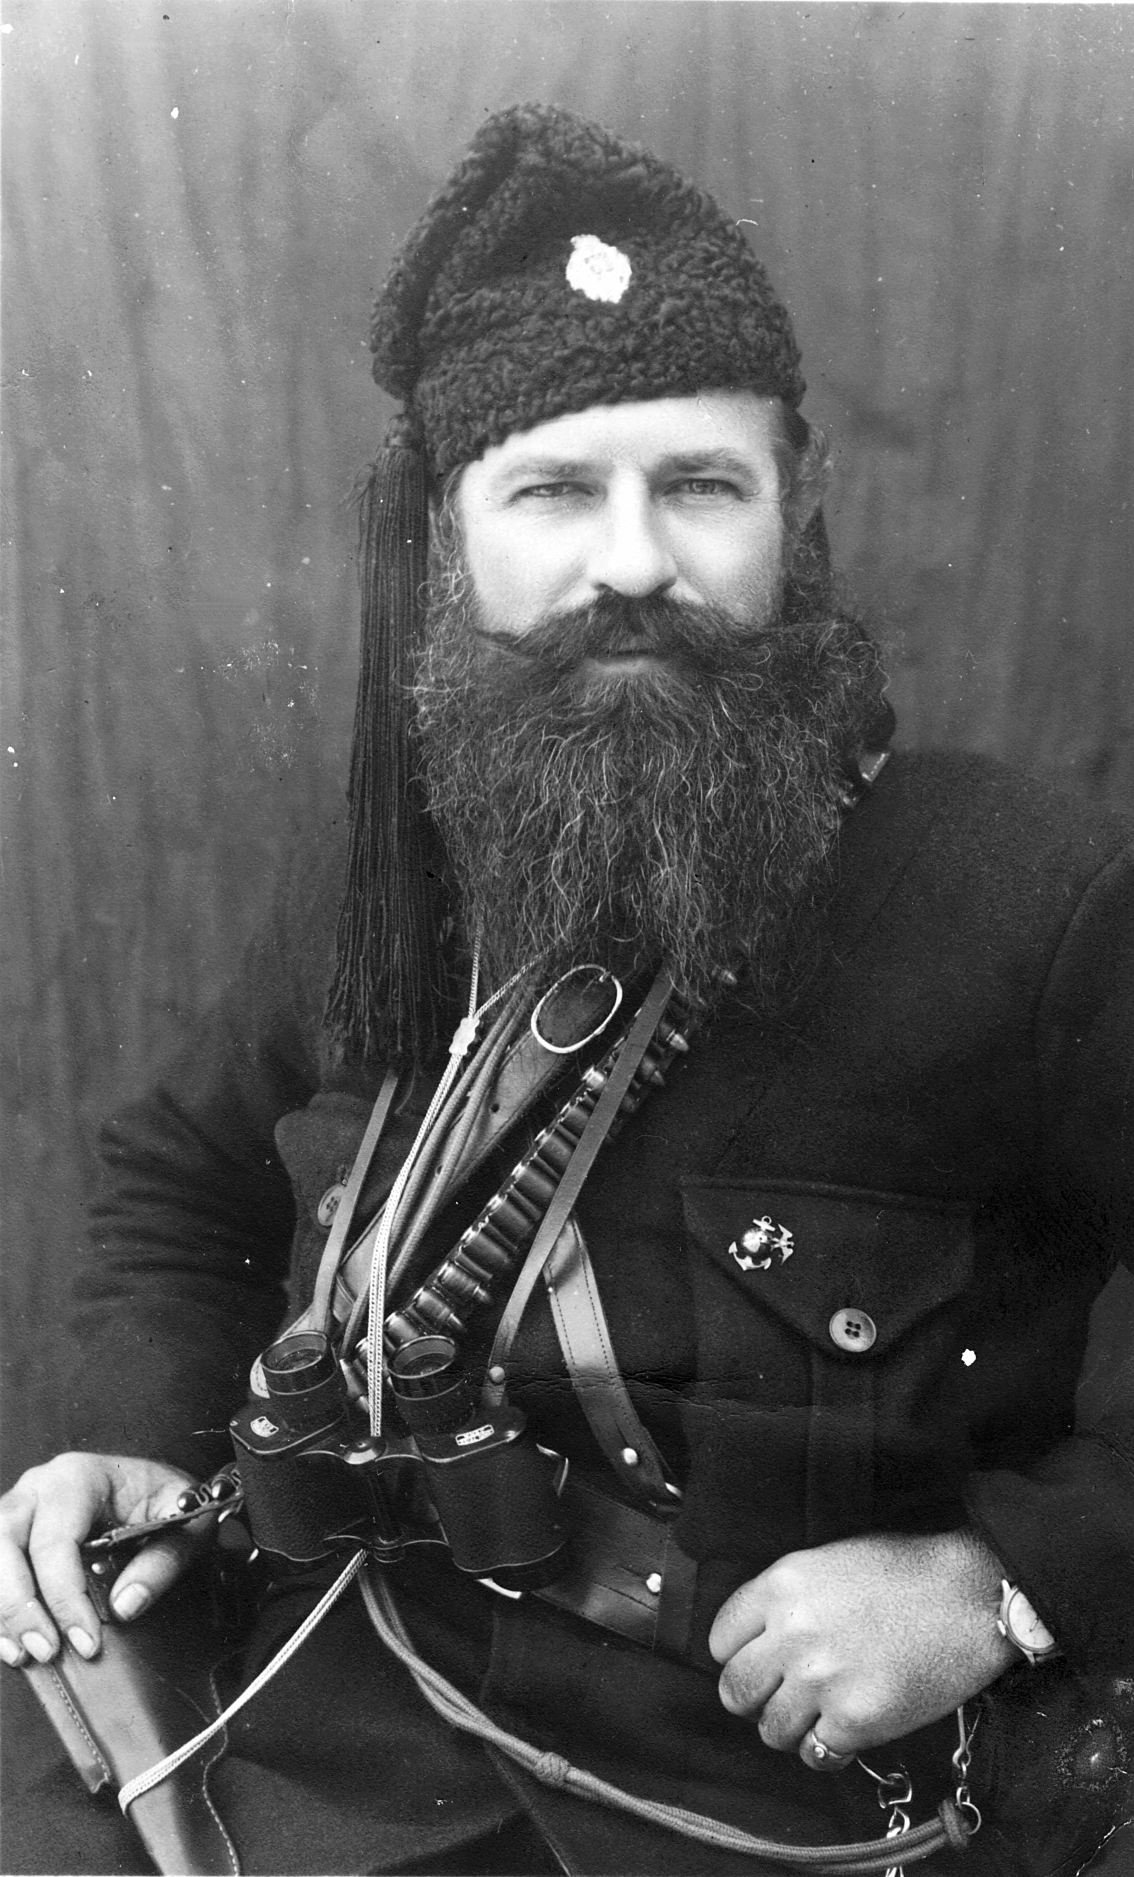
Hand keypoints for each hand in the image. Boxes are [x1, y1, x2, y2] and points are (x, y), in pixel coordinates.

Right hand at [0, 1452, 212, 1666]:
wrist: (148, 1484)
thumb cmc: (161, 1498)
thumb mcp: (185, 1520)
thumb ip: (163, 1560)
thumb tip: (125, 1604)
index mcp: (78, 1477)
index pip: (56, 1541)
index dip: (66, 1596)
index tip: (86, 1640)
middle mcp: (38, 1487)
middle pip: (4, 1544)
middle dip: (20, 1606)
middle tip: (47, 1650)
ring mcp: (17, 1508)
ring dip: (1, 1610)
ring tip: (25, 1653)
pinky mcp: (8, 1535)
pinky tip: (9, 1643)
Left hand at [708, 1528, 1017, 1768]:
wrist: (970, 1597)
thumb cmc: (905, 1571)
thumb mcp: (829, 1560)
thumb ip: (785, 1598)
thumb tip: (759, 1637)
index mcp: (782, 1586)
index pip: (720, 1639)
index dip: (736, 1654)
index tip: (755, 1661)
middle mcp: (793, 1634)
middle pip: (734, 1690)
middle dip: (751, 1697)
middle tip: (775, 1695)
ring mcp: (823, 1680)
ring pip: (770, 1729)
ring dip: (787, 1726)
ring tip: (813, 1714)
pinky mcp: (857, 1720)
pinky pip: (815, 1754)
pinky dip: (824, 1749)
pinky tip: (842, 1730)